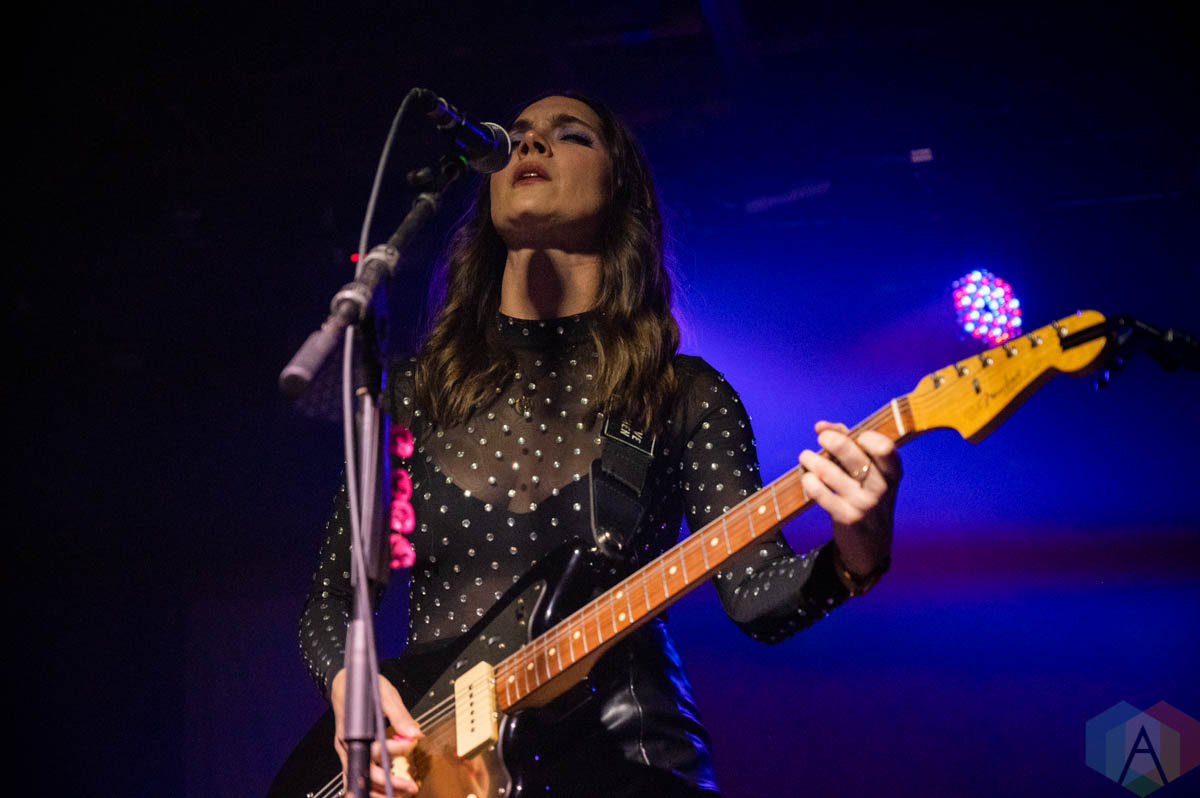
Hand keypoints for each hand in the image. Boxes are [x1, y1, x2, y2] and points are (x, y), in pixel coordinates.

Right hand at [330, 668, 422, 796]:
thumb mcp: (384, 694)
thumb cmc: (362, 687)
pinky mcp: (350, 753)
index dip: (394, 750)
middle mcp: (348, 745)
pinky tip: (380, 793)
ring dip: (377, 791)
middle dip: (388, 783)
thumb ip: (399, 715)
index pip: (374, 749)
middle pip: (365, 772)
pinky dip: (368, 786)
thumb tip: (415, 733)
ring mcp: (348, 751)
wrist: (343, 682)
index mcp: (355, 730)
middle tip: (408, 787)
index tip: (411, 744)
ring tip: (397, 794)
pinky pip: (357, 775)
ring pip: (359, 779)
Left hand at [798, 420, 901, 577]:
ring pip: (833, 475)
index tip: (853, 434)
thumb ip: (849, 443)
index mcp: (891, 472)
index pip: (884, 448)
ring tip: (805, 456)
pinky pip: (823, 495)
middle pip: (856, 457)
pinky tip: (807, 478)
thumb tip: (821, 426)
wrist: (871, 544)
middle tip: (822, 438)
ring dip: (815, 461)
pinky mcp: (847, 518)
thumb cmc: (866, 495)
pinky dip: (811, 484)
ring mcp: (865, 504)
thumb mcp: (869, 472)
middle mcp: (882, 488)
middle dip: (835, 443)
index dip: (866, 436)